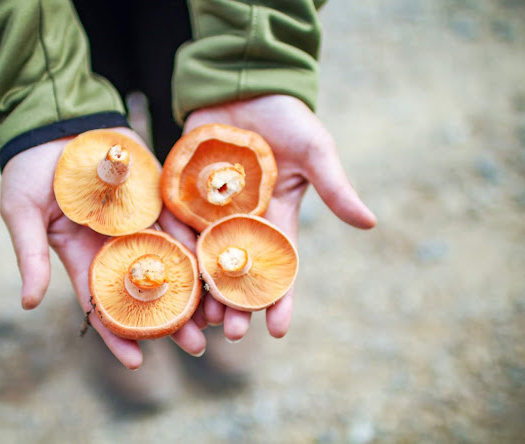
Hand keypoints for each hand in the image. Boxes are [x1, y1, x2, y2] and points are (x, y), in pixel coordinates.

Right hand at [0, 128, 205, 368]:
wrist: (56, 122)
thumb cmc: (31, 169)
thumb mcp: (21, 213)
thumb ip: (32, 256)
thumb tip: (29, 304)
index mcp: (84, 256)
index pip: (103, 305)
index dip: (117, 334)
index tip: (136, 362)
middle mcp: (116, 245)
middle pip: (147, 290)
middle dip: (170, 319)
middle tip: (197, 346)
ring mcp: (139, 222)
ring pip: (171, 261)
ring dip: (194, 288)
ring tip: (219, 315)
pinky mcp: (156, 197)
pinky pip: (180, 223)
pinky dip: (197, 243)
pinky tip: (217, 265)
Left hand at [183, 95, 376, 340]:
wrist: (245, 86)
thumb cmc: (287, 118)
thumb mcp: (316, 152)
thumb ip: (335, 189)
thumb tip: (370, 224)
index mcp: (276, 219)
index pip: (279, 268)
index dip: (280, 299)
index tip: (278, 330)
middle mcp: (242, 222)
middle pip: (239, 271)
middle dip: (237, 304)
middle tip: (232, 334)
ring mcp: (211, 210)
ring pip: (206, 257)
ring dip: (204, 288)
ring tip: (201, 318)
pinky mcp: (184, 193)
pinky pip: (177, 225)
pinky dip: (174, 248)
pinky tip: (170, 271)